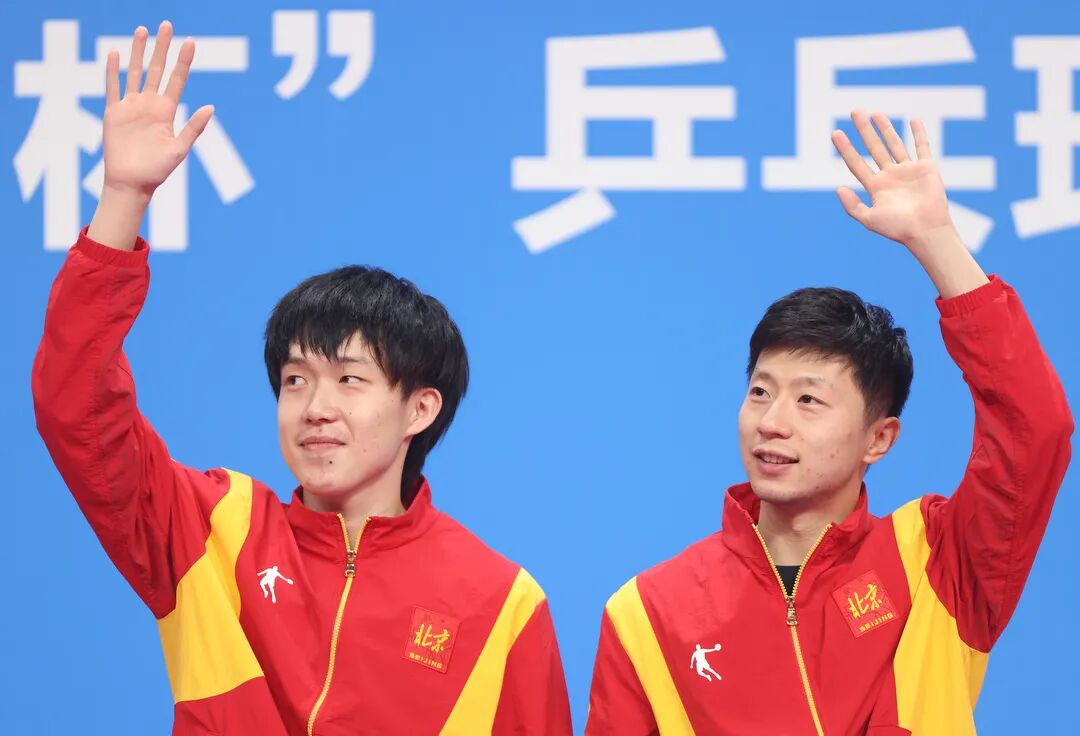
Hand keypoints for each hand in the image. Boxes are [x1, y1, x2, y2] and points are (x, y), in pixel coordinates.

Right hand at [88, 21, 212, 249]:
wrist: (132, 183)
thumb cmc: (158, 171)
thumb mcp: (180, 149)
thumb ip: (194, 128)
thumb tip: (210, 106)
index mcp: (167, 112)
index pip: (177, 80)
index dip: (184, 61)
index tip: (191, 42)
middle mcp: (150, 105)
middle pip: (156, 69)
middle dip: (161, 48)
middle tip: (166, 25)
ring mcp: (131, 106)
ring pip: (135, 72)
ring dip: (138, 52)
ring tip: (142, 30)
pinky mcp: (113, 112)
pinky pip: (112, 87)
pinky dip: (113, 71)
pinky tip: (115, 54)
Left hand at [831, 111, 952, 250]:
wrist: (925, 231)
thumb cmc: (898, 229)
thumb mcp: (869, 219)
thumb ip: (852, 206)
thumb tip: (838, 188)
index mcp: (876, 187)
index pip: (856, 163)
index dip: (845, 148)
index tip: (835, 133)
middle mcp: (890, 176)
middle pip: (873, 148)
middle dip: (864, 130)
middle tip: (855, 111)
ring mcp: (908, 170)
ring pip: (894, 144)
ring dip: (885, 128)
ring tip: (875, 113)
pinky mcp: (926, 168)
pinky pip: (922, 146)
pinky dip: (919, 133)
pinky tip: (912, 120)